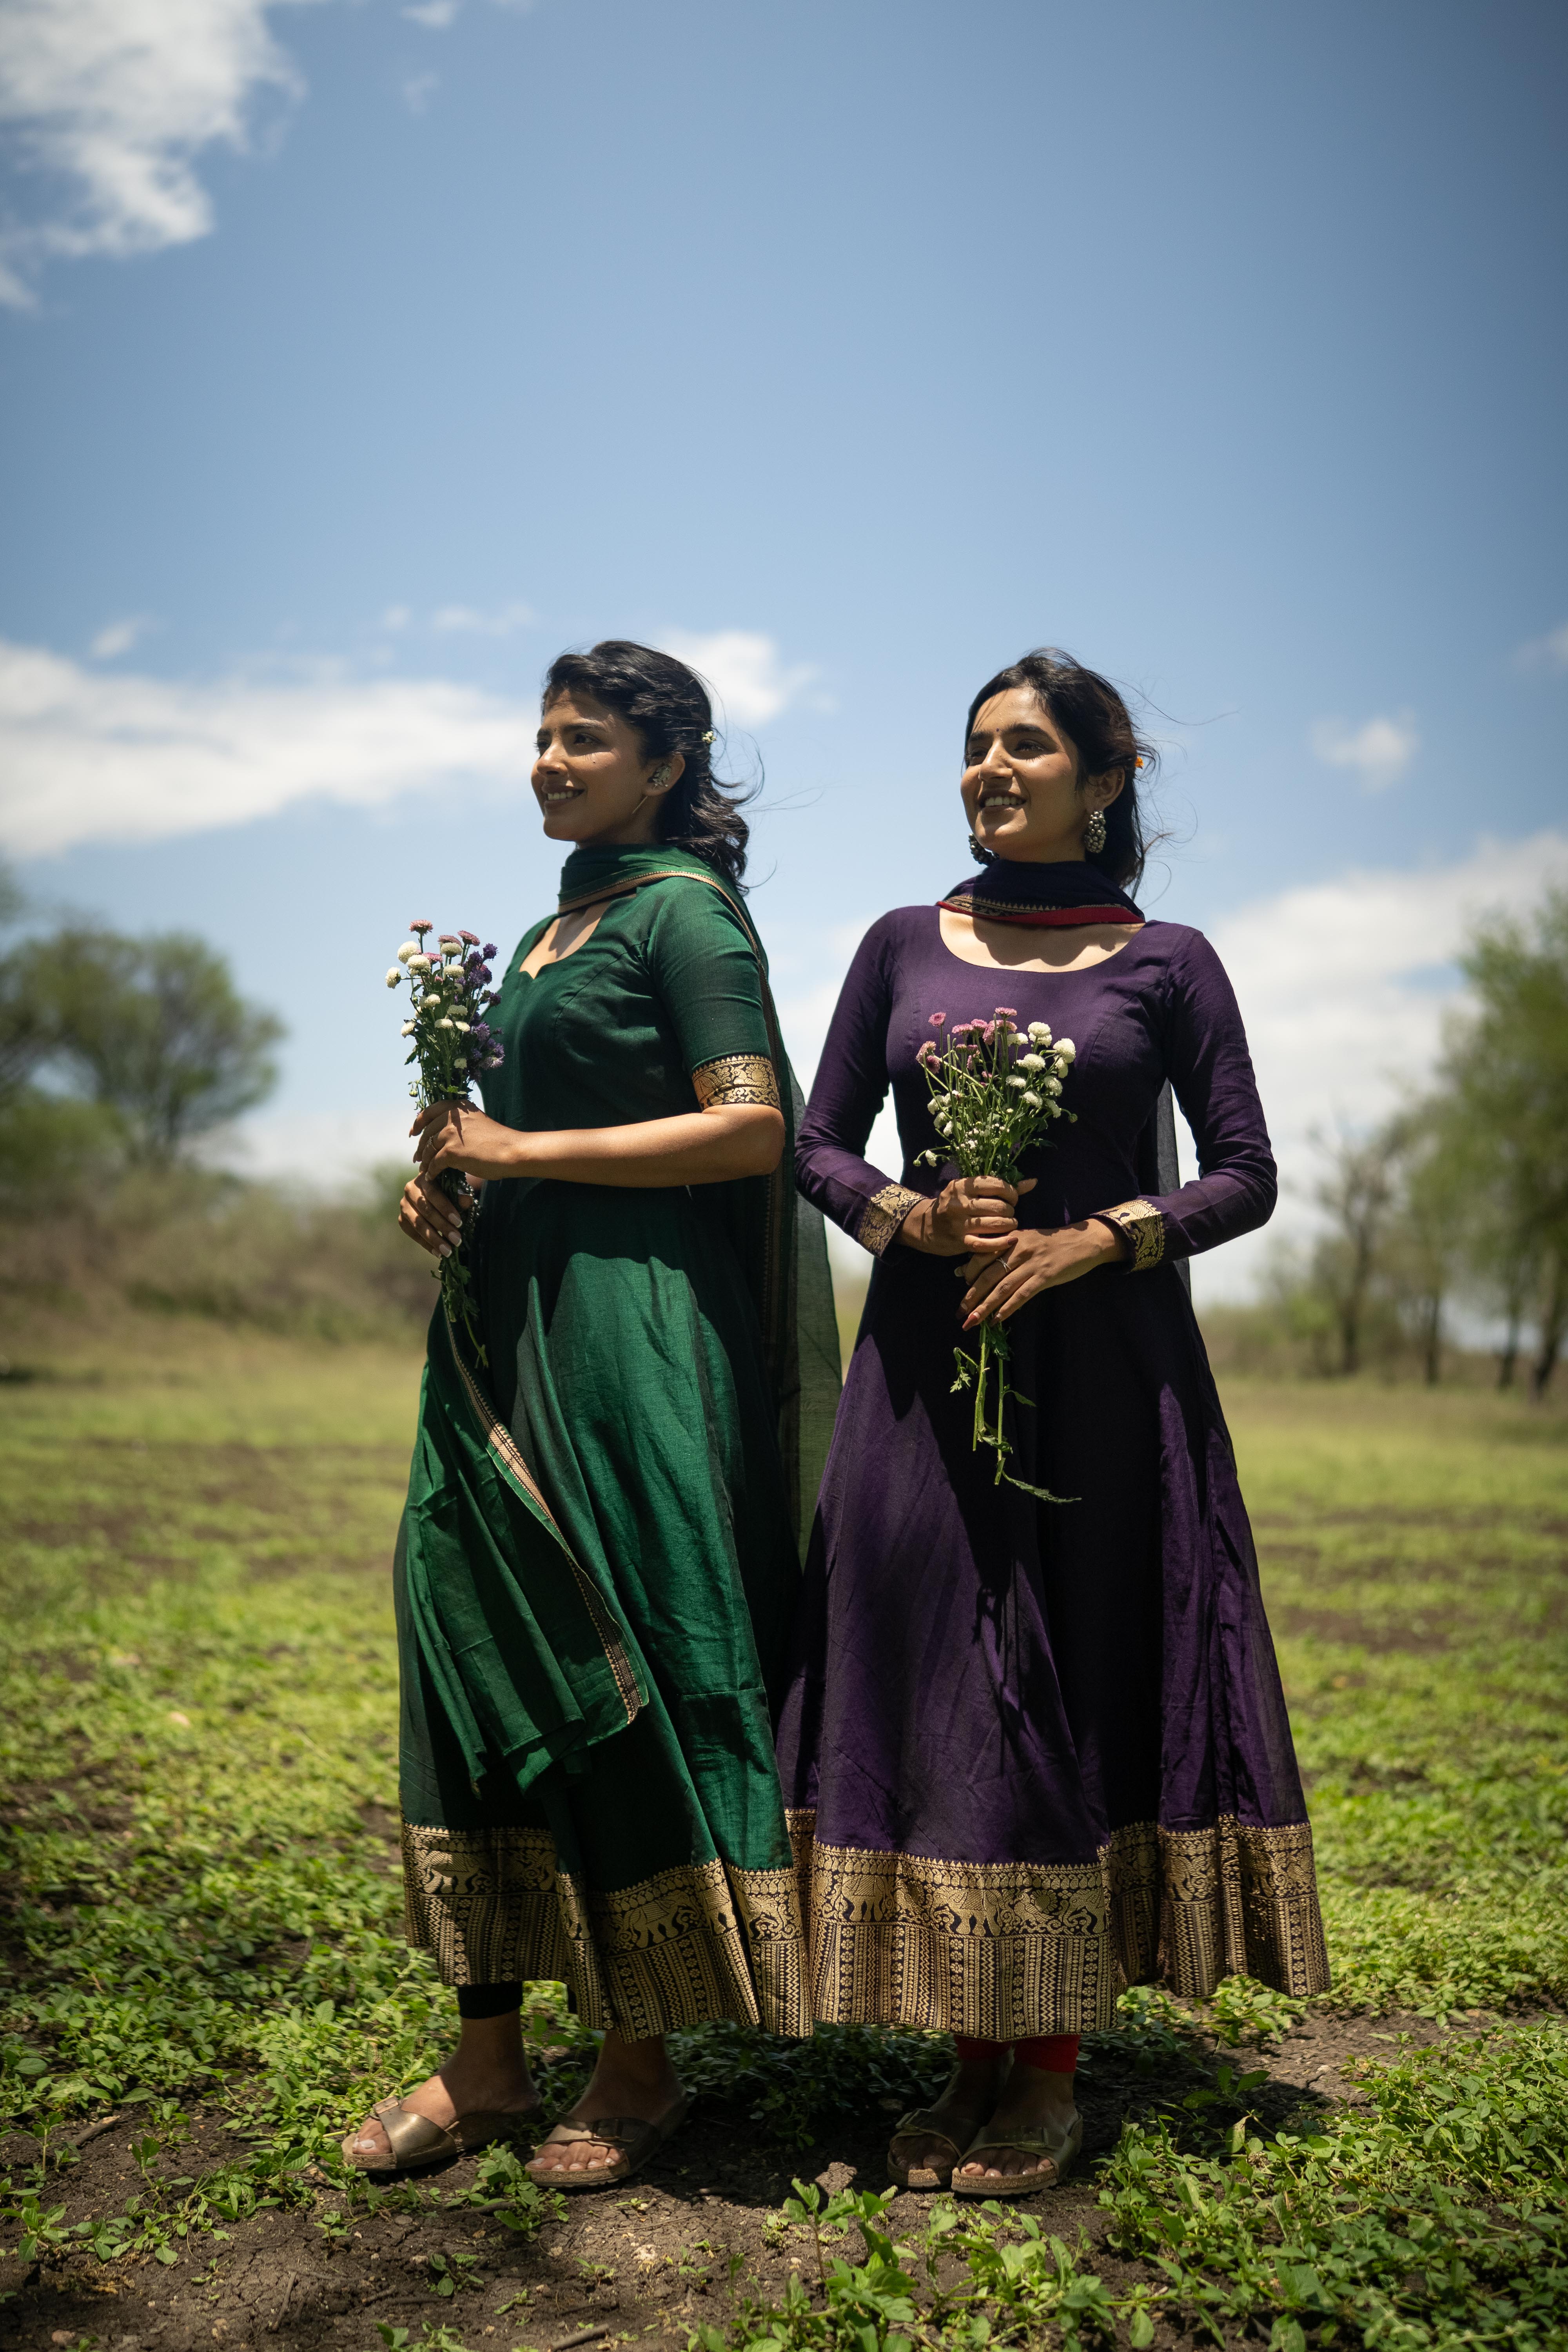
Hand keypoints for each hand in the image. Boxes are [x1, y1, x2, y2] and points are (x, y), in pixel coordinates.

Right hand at [397, 1171, 474, 1259]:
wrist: (431, 1197)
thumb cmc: (446, 1192)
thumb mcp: (454, 1191)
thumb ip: (460, 1196)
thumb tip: (467, 1201)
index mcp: (424, 1179)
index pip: (434, 1194)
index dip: (446, 1209)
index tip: (459, 1223)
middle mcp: (409, 1190)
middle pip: (426, 1211)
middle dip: (443, 1227)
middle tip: (457, 1241)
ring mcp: (403, 1206)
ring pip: (418, 1224)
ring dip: (434, 1239)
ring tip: (448, 1251)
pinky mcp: (401, 1220)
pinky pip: (413, 1234)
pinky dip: (426, 1244)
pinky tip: (438, 1253)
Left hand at [412, 1099, 525, 1181]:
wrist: (513, 1151)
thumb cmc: (499, 1141)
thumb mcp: (477, 1124)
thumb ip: (460, 1126)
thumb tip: (442, 1136)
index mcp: (459, 1107)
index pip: (430, 1111)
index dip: (418, 1122)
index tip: (413, 1133)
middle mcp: (452, 1117)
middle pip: (427, 1133)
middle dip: (421, 1147)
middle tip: (418, 1157)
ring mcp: (450, 1134)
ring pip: (429, 1149)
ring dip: (425, 1161)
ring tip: (424, 1169)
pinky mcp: (451, 1152)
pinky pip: (434, 1163)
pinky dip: (431, 1172)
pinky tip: (432, 1177)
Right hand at [898, 1175, 1036, 1257]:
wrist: (926, 1226)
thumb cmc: (954, 1205)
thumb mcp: (970, 1191)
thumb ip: (1001, 1187)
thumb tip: (1032, 1182)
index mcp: (962, 1186)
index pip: (996, 1185)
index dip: (1011, 1193)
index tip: (1012, 1199)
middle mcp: (959, 1203)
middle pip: (998, 1206)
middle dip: (1010, 1211)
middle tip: (1010, 1214)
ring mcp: (958, 1224)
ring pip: (994, 1224)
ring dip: (1009, 1225)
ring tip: (1009, 1225)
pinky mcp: (959, 1242)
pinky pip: (985, 1244)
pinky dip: (1001, 1243)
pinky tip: (1011, 1240)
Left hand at [959, 1217, 1124, 1326]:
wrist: (1083, 1241)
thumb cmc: (1049, 1243)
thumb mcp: (1022, 1241)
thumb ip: (996, 1254)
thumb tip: (963, 1270)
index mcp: (1010, 1239)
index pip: (981, 1257)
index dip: (969, 1275)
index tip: (964, 1289)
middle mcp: (1018, 1249)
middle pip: (988, 1275)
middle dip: (972, 1297)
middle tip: (960, 1314)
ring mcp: (1032, 1263)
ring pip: (1003, 1287)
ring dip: (986, 1306)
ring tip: (973, 1321)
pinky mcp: (1045, 1276)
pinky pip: (1022, 1294)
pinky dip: (1008, 1308)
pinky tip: (997, 1320)